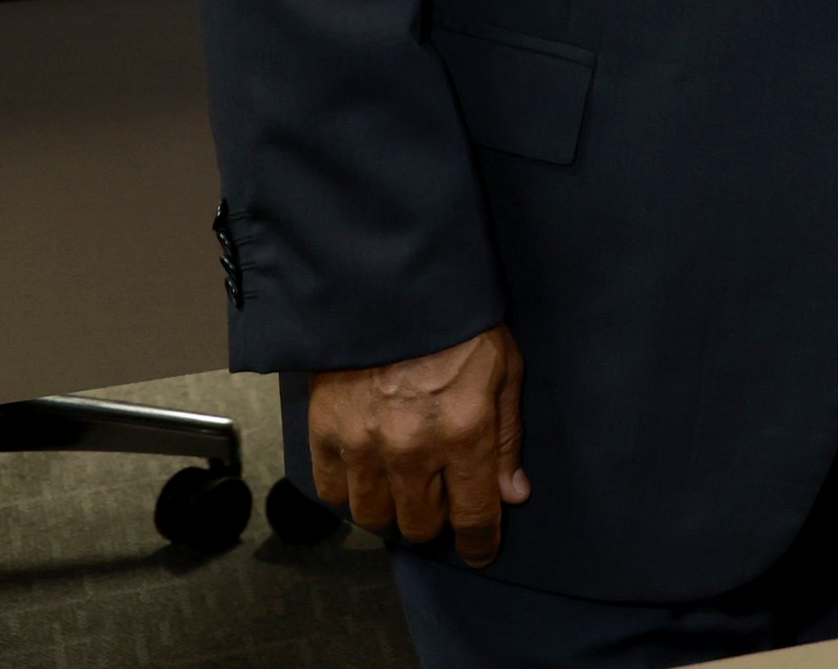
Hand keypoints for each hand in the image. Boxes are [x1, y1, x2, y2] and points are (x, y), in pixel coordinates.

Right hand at [308, 324, 527, 564]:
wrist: (389, 286)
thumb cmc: (458, 323)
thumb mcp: (504, 370)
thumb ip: (507, 437)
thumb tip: (511, 494)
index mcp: (463, 432)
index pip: (473, 515)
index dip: (480, 542)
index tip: (481, 551)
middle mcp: (411, 449)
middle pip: (418, 526)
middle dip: (434, 520)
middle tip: (440, 499)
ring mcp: (363, 444)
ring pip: (373, 516)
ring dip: (392, 508)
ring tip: (403, 485)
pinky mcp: (325, 432)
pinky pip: (331, 491)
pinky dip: (349, 491)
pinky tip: (366, 471)